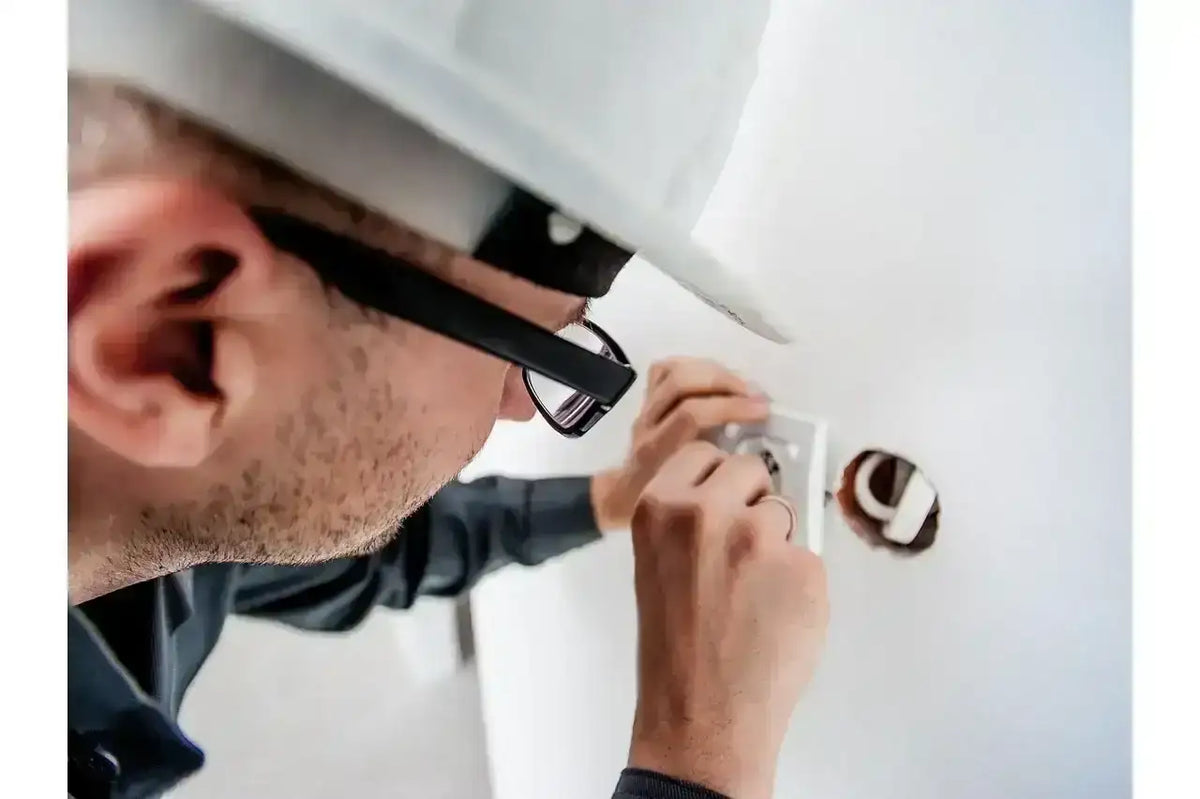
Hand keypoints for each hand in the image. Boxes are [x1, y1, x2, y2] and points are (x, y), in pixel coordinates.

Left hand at [591, 357, 768, 530]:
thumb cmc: (665, 503)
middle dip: (724, 383)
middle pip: (681, 383)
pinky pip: (666, 368)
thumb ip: (719, 476)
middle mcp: (647, 425)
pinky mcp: (646, 398)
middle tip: (756, 395)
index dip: (730, 407)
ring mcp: (645, 408)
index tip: (763, 412)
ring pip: (674, 371)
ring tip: (742, 385)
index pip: (692, 414)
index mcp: (657, 452)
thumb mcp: (694, 498)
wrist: (626, 495)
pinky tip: (717, 378)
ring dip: (714, 372)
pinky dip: (695, 366)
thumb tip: (761, 451)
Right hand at [626, 441, 829, 798]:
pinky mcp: (804, 567)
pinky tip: (777, 614)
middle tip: (739, 550)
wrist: (702, 716)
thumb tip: (732, 497)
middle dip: (751, 501)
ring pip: (785, 512)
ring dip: (777, 542)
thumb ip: (686, 520)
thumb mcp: (657, 563)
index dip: (716, 478)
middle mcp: (709, 512)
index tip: (721, 496)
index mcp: (661, 507)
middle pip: (750, 470)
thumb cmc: (675, 650)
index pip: (704, 453)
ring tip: (755, 592)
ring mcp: (761, 538)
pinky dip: (800, 581)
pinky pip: (810, 555)